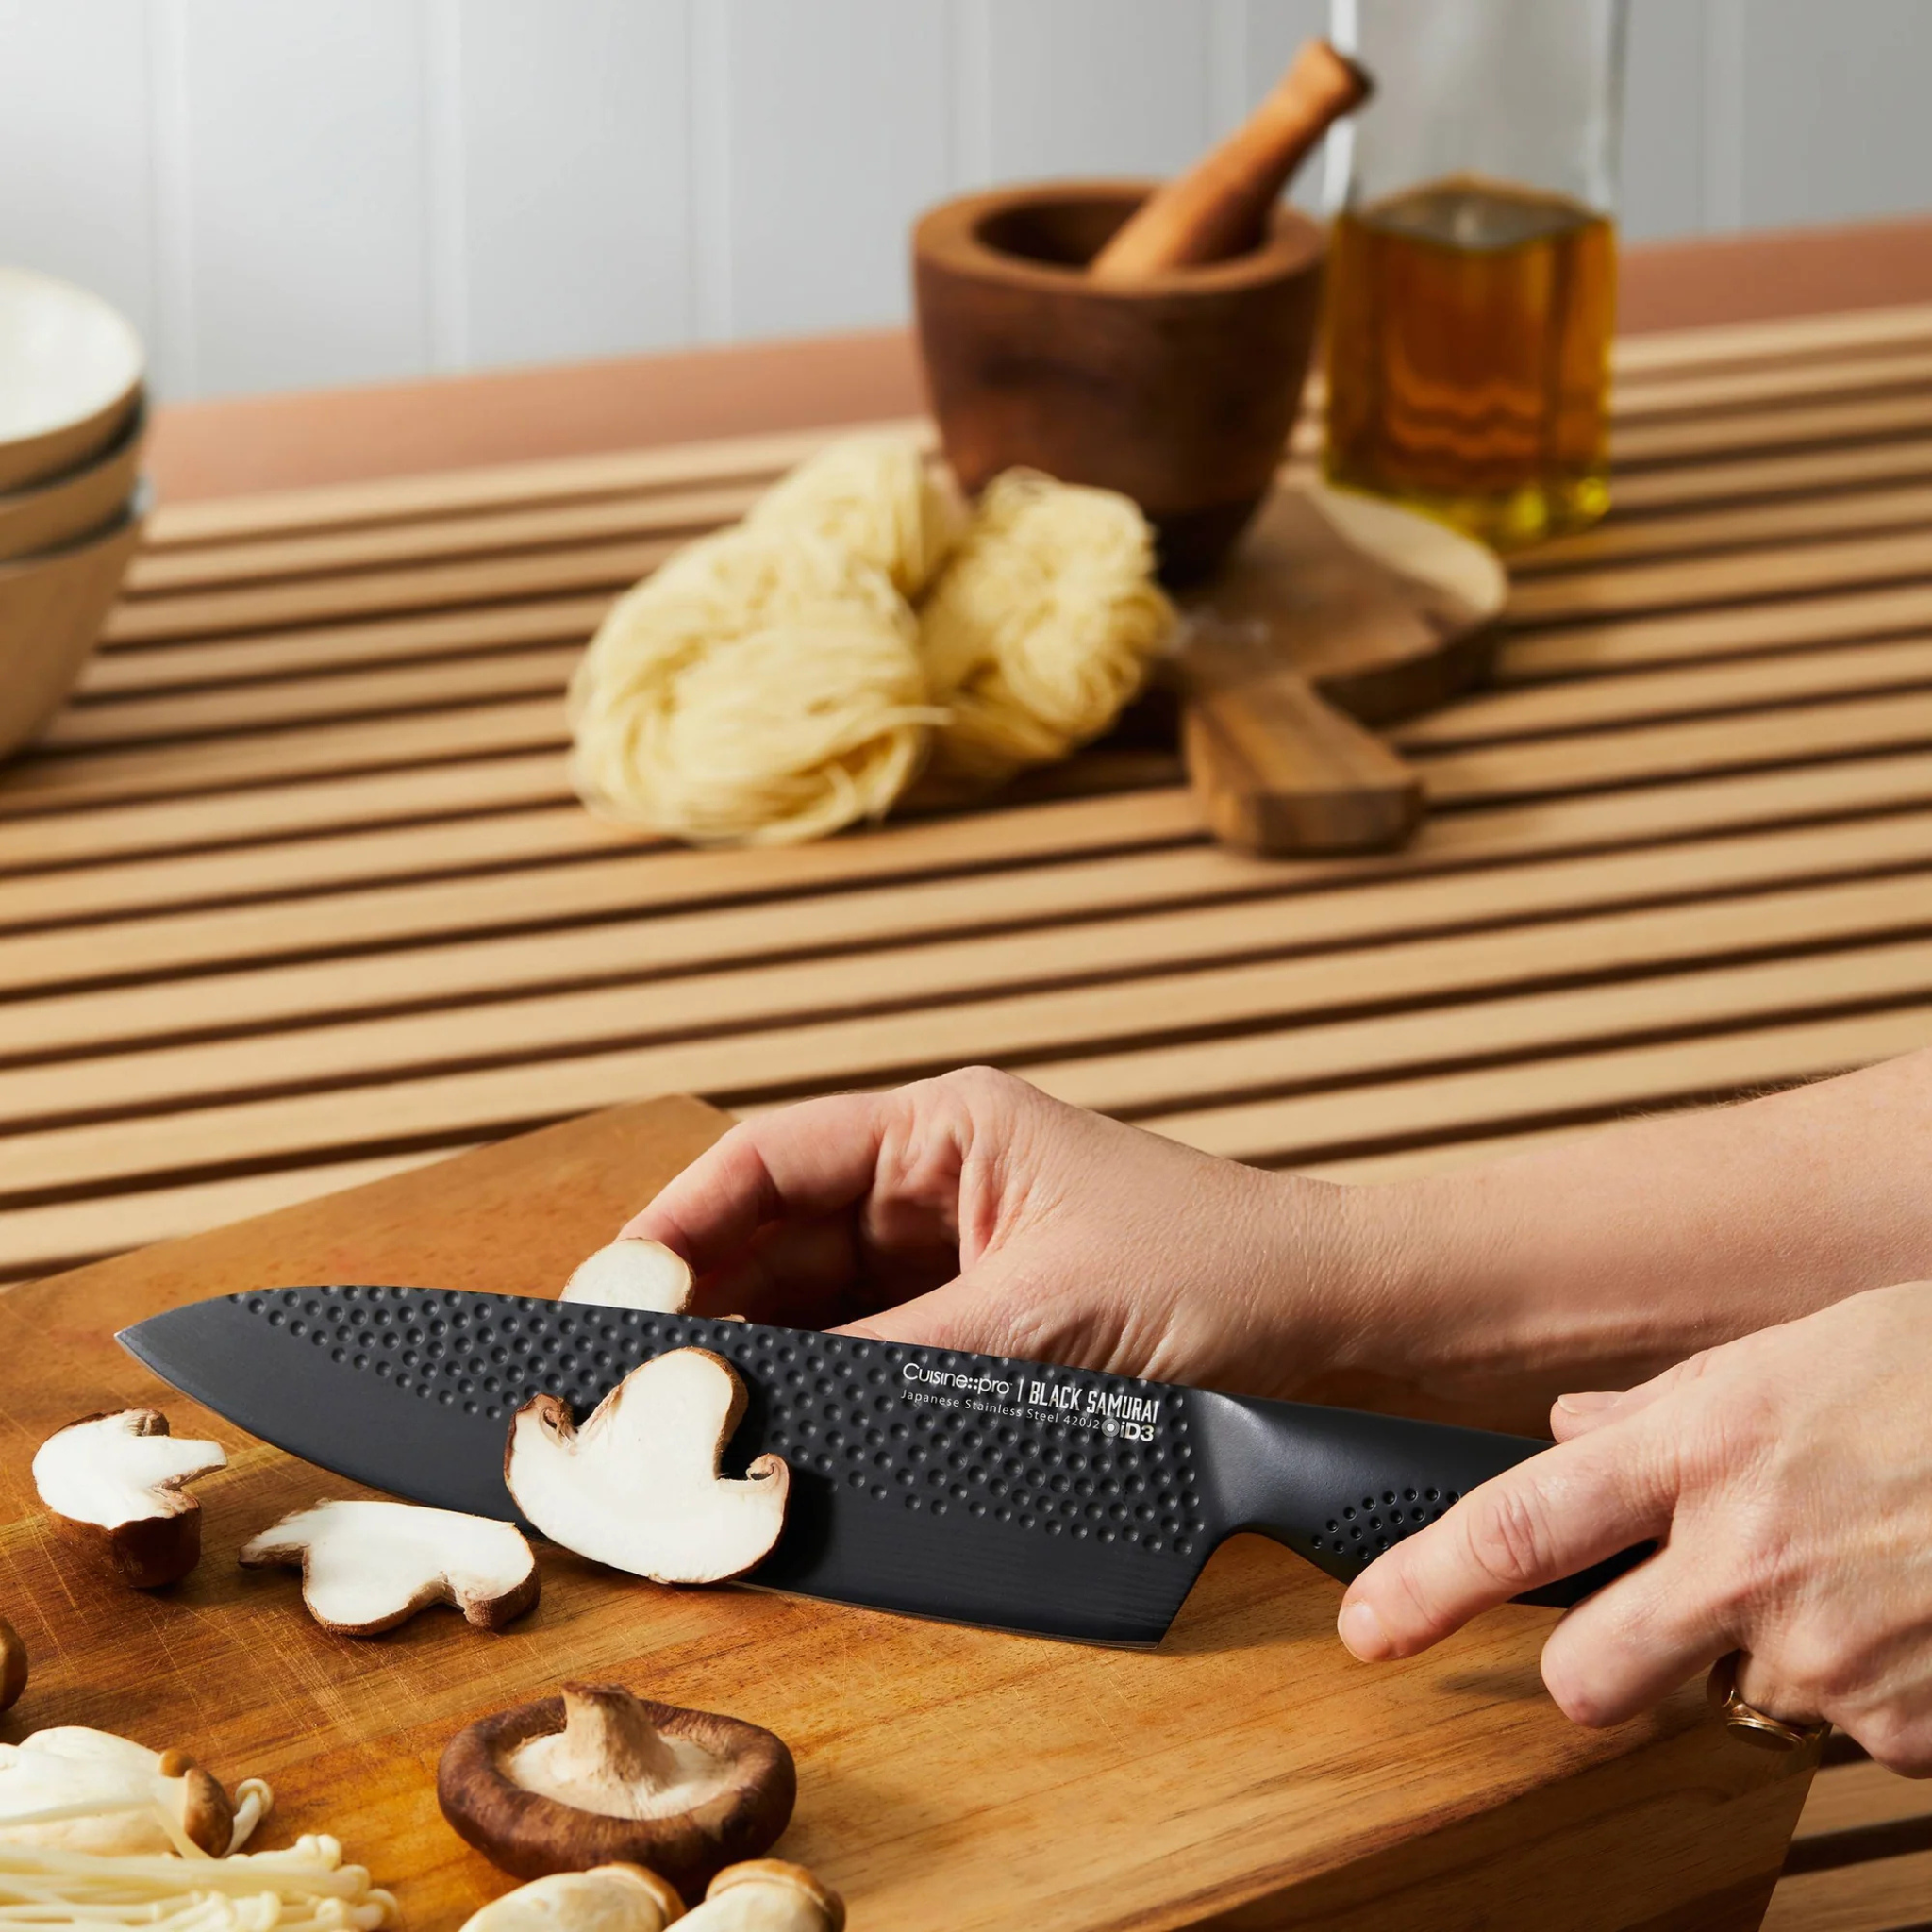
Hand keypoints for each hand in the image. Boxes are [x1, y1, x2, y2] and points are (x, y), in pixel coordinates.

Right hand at [623, 1066, 1360, 1393]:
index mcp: (949, 1130)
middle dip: (706, 1305)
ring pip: (818, 1307)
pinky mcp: (988, 1327)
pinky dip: (829, 1395)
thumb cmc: (1222, 1273)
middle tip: (635, 1384)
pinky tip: (789, 1439)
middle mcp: (942, 1185)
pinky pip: (877, 1356)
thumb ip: (897, 1359)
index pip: (770, 1159)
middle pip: (778, 1239)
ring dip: (760, 1360)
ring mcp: (961, 1259)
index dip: (679, 1223)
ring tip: (691, 1423)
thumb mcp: (1043, 1317)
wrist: (1341, 1322)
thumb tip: (769, 1404)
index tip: (614, 1294)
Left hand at [1335, 1280, 1931, 1773]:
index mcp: (1702, 1446)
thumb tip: (1566, 1433)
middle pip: (1589, 1679)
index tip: (1367, 1631)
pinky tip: (1908, 1615)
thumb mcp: (1793, 1352)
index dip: (1423, 1588)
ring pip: (1726, 1704)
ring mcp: (1832, 1653)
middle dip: (1594, 1670)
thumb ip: (1664, 1406)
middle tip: (1642, 1631)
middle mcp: (1748, 1557)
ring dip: (1757, 1664)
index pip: (1518, 1529)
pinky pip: (1846, 1733)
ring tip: (1838, 1580)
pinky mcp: (1910, 1726)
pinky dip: (1864, 1692)